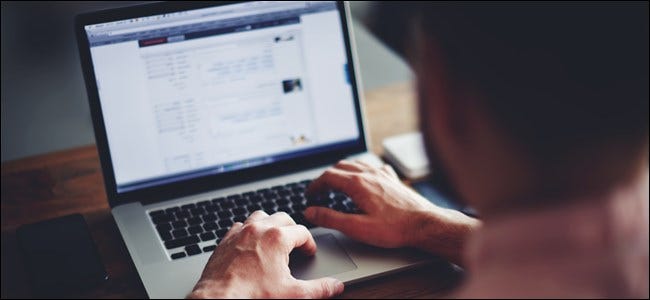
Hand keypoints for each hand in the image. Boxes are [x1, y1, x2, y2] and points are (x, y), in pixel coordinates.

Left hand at [189, 211, 343, 298]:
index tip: (309, 252)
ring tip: (274, 238)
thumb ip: (319, 289)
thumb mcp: (293, 295)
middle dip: (292, 229)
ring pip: (260, 216)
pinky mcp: (225, 241)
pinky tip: (250, 244)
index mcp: (277, 238)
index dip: (309, 243)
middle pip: (282, 218)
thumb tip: (335, 286)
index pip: (302, 232)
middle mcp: (258, 229)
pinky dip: (248, 231)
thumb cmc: (252, 296)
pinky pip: (239, 226)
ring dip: (269, 224)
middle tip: (296, 243)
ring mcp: (239, 233)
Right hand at [304, 160, 478, 264]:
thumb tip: (311, 211)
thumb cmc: (394, 228)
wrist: (424, 224)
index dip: (315, 185)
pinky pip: (372, 166)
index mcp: (358, 184)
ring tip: (336, 183)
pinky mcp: (393, 178)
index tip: (309, 194)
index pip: (328, 177)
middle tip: (320, 191)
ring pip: (356, 164)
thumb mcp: (357, 228)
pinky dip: (361, 170)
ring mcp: (382, 174)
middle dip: (326, 177)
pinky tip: (364, 178)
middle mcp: (369, 174)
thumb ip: (331, 218)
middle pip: (340, 167)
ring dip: (342, 171)